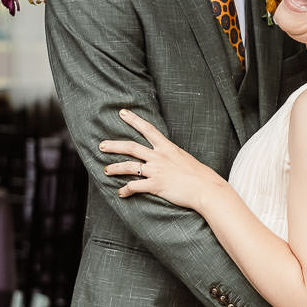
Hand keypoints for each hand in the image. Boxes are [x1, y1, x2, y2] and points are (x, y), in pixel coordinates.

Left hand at [101, 109, 221, 210]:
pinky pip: (135, 186)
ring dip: (115, 168)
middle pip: (131, 147)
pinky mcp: (156, 185)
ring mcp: (157, 171)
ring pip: (129, 166)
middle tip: (101, 145)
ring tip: (106, 170)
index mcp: (167, 147)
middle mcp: (159, 157)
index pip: (147, 129)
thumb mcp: (185, 159)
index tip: (122, 112)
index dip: (133, 120)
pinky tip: (120, 193)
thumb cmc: (199, 175)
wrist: (205, 188)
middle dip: (114, 145)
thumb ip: (173, 157)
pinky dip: (125, 190)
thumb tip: (168, 158)